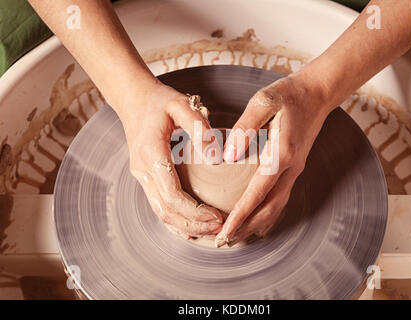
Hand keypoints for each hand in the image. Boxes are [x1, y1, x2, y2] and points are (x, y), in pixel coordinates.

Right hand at [117, 80, 222, 238]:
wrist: (133, 99)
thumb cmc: (159, 101)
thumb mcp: (180, 104)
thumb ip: (198, 126)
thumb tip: (215, 156)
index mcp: (151, 154)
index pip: (172, 195)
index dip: (196, 212)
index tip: (218, 216)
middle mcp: (143, 170)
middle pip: (166, 211)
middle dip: (194, 225)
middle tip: (220, 229)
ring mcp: (142, 176)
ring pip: (161, 213)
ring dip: (185, 227)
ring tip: (211, 231)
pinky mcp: (146, 177)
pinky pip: (159, 205)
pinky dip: (175, 220)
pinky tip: (191, 229)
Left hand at [215, 72, 332, 246]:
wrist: (316, 93)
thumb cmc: (288, 94)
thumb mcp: (263, 101)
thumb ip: (244, 127)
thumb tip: (226, 156)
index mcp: (282, 154)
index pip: (257, 193)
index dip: (240, 215)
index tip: (224, 232)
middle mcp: (291, 168)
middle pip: (268, 209)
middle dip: (246, 229)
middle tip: (224, 243)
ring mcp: (295, 170)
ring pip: (276, 208)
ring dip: (256, 225)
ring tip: (236, 238)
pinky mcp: (294, 168)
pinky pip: (280, 198)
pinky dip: (267, 214)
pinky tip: (256, 221)